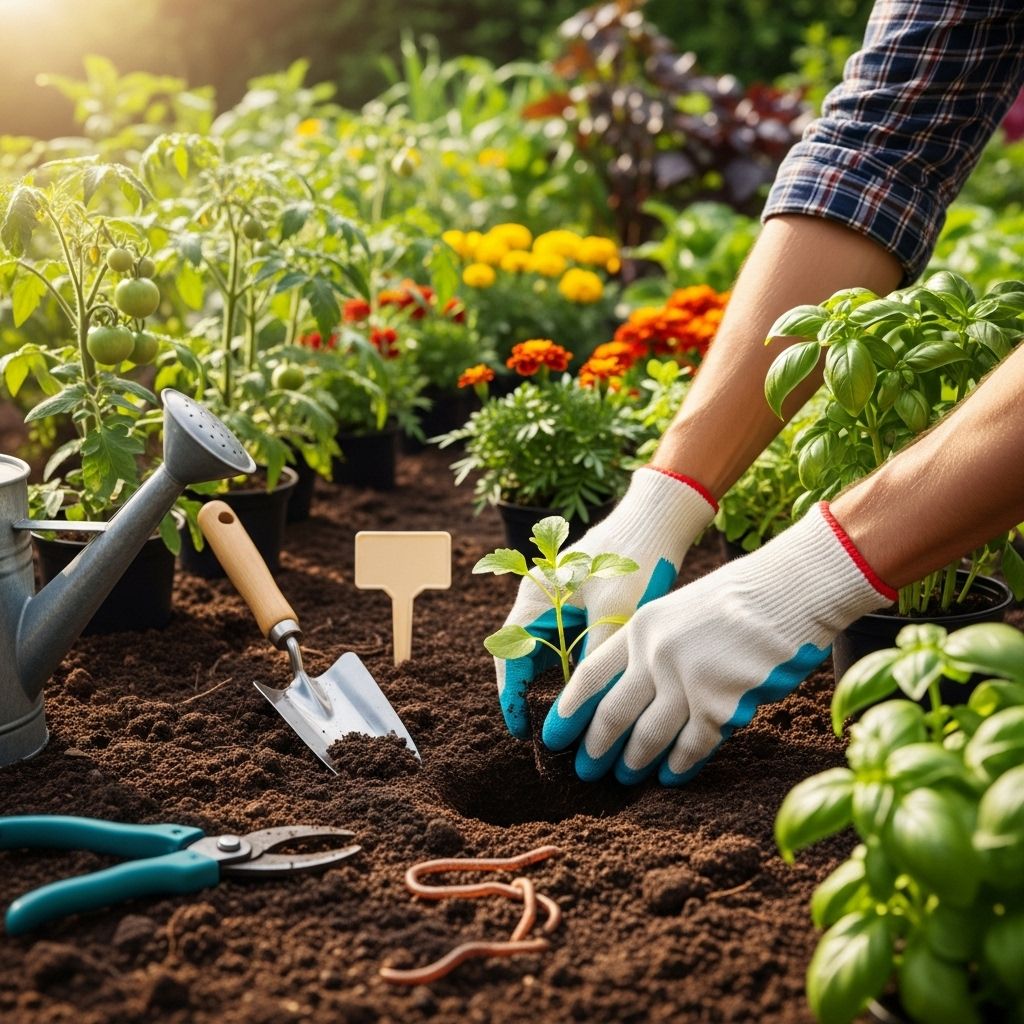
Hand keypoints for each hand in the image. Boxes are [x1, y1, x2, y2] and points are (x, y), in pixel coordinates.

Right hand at [496, 467, 715, 737]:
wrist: (659, 519)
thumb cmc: (633, 562)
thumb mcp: (613, 619)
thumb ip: (591, 664)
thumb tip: (582, 714)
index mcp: (534, 600)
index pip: (509, 659)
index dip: (512, 699)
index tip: (522, 733)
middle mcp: (539, 599)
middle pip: (524, 658)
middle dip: (532, 697)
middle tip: (549, 733)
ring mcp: (558, 598)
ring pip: (546, 651)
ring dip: (554, 683)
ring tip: (571, 720)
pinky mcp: (581, 599)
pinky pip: (567, 640)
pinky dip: (573, 666)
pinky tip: (592, 690)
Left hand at [542, 502, 896, 783]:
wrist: (788, 591)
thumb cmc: (736, 600)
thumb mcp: (678, 611)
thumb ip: (651, 646)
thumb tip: (631, 693)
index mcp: (640, 626)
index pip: (590, 676)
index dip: (569, 710)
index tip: (554, 735)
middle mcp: (655, 654)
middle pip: (613, 713)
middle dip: (596, 747)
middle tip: (585, 770)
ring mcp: (686, 680)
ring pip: (649, 736)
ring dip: (634, 762)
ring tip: (625, 778)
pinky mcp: (720, 704)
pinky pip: (692, 745)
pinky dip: (679, 765)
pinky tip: (671, 776)